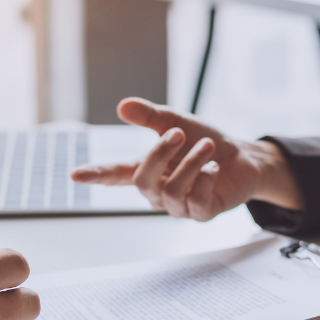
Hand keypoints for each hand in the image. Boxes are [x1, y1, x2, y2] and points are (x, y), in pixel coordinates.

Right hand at [69, 97, 302, 220]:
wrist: (244, 158)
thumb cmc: (206, 143)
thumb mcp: (178, 123)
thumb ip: (150, 118)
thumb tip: (123, 106)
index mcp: (147, 169)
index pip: (114, 175)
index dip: (95, 175)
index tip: (75, 175)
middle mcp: (158, 191)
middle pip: (142, 181)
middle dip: (159, 154)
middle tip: (179, 133)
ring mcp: (179, 205)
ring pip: (172, 190)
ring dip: (191, 163)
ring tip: (208, 146)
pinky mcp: (202, 214)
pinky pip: (195, 201)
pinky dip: (205, 179)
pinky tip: (214, 167)